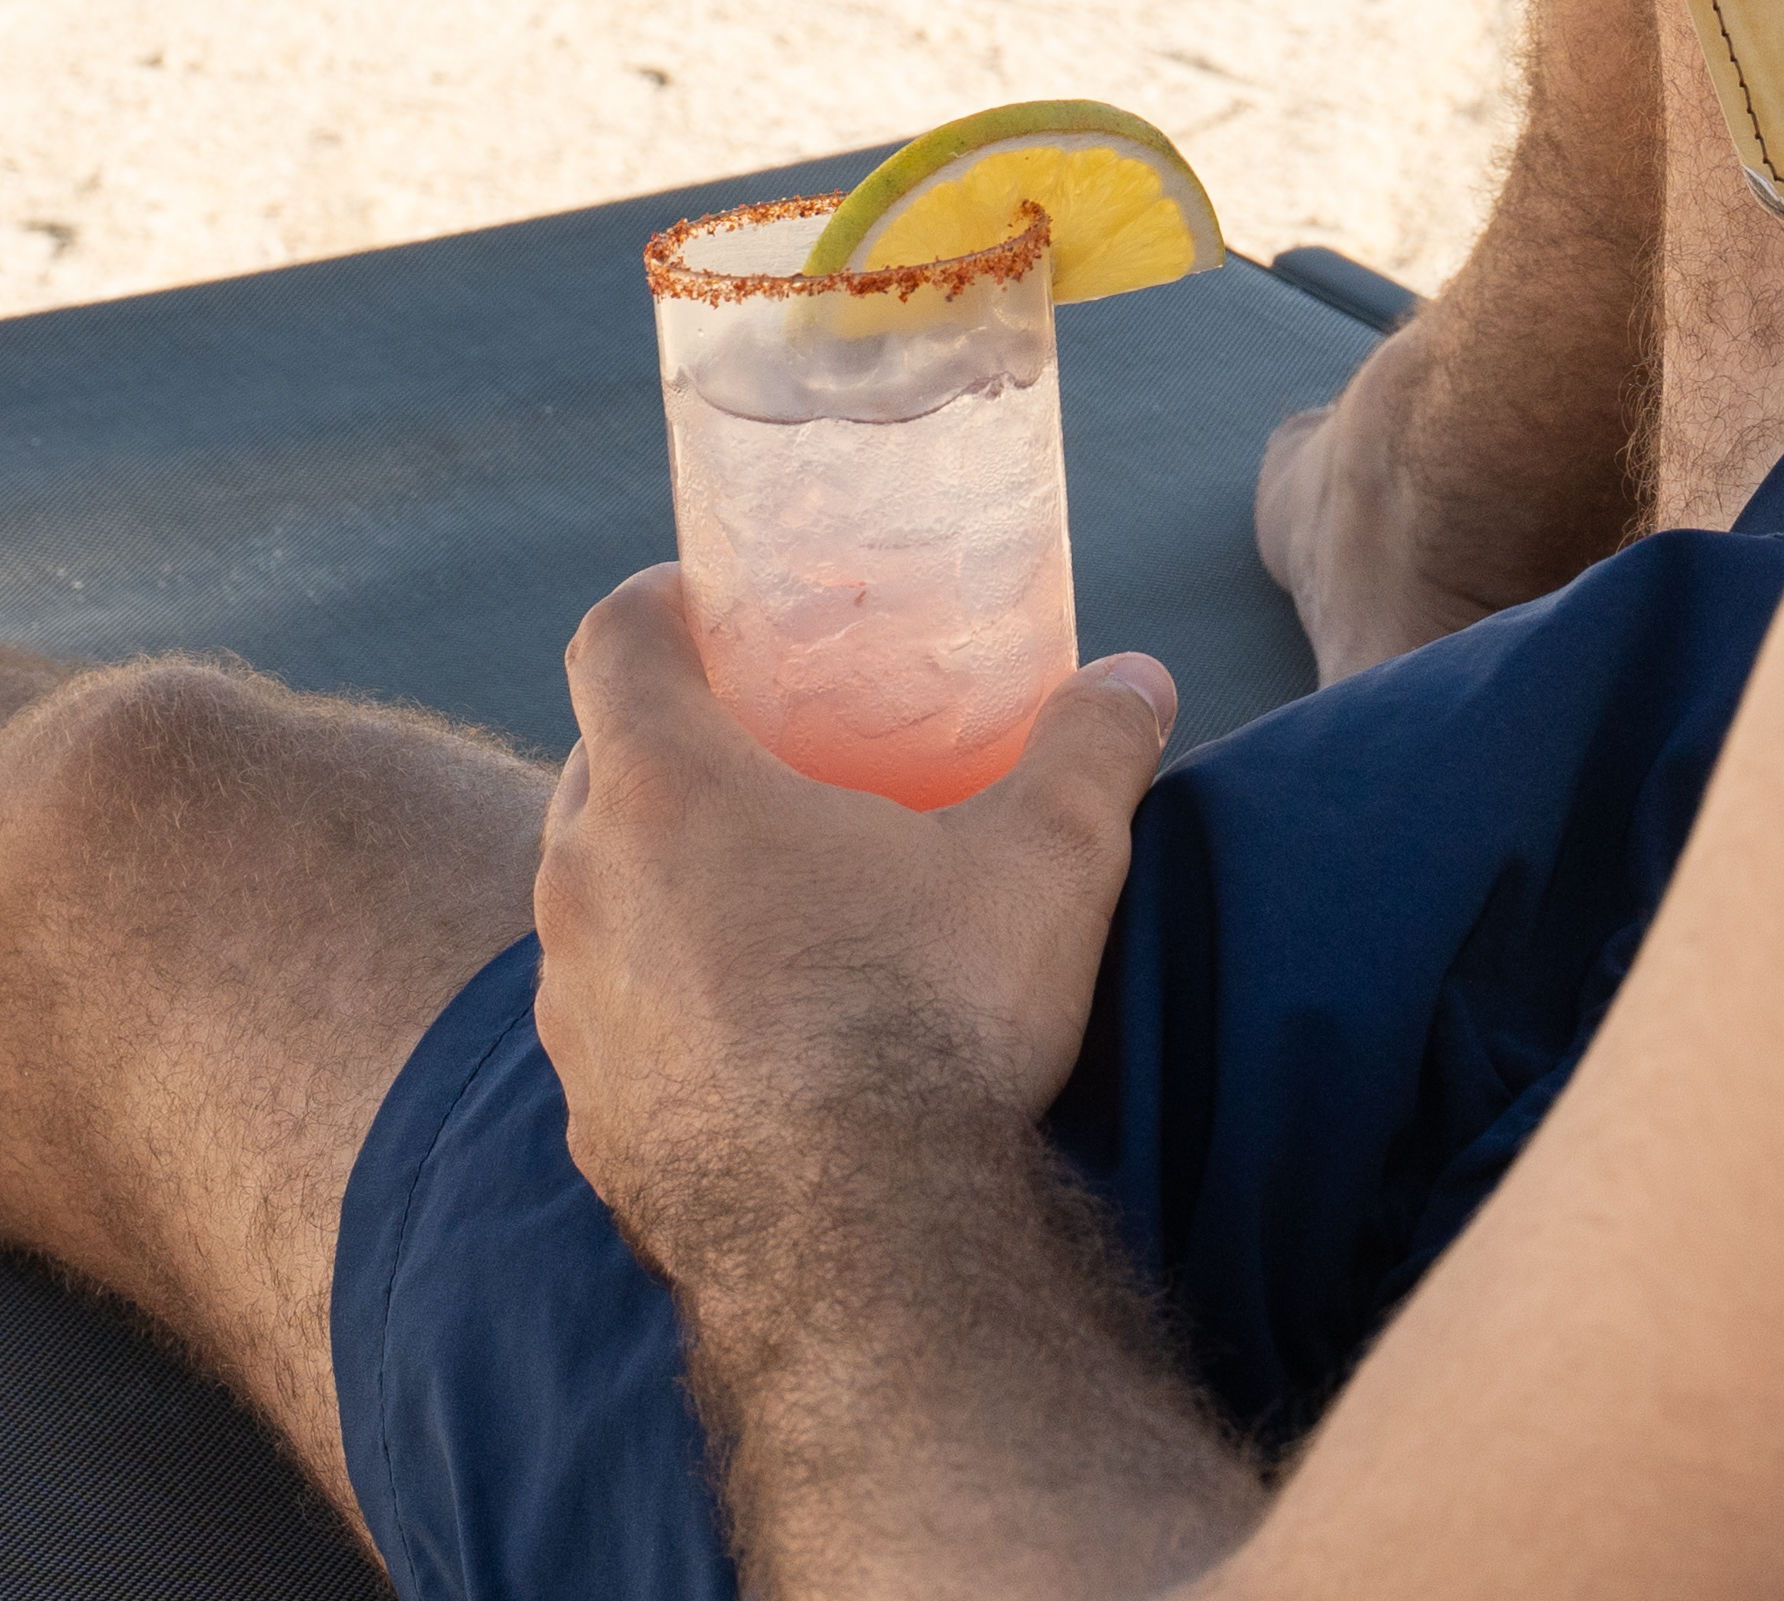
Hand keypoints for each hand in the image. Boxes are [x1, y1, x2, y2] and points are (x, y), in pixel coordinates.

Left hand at [532, 568, 1175, 1282]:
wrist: (863, 1253)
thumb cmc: (938, 1018)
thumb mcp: (1047, 858)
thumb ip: (1090, 749)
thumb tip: (1138, 680)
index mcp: (670, 790)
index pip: (612, 643)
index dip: (656, 607)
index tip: (707, 603)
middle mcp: (586, 890)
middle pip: (592, 769)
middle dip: (662, 745)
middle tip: (763, 748)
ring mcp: (573, 1017)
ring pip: (588, 904)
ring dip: (653, 882)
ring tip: (761, 895)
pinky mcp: (587, 1127)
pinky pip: (606, 1028)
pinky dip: (660, 1004)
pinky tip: (751, 1032)